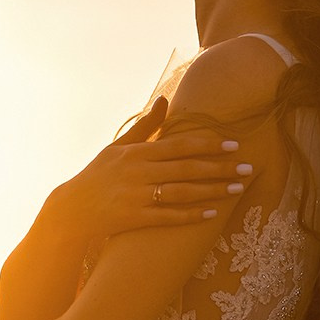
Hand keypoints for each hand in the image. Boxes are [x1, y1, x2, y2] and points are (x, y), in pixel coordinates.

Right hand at [50, 97, 254, 245]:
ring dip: (213, 191)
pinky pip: (168, 217)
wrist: (71, 208)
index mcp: (138, 153)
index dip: (208, 144)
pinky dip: (191, 215)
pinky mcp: (135, 219)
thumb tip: (164, 100)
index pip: (180, 145)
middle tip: (247, 167)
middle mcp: (139, 172)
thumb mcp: (118, 146)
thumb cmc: (98, 174)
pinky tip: (212, 213)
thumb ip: (145, 126)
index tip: (233, 143)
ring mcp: (137, 196)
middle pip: (187, 168)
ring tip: (237, 189)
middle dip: (220, 167)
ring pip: (183, 192)